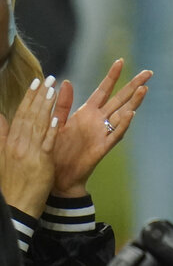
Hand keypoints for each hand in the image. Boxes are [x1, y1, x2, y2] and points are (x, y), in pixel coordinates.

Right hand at [0, 77, 58, 217]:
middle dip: (39, 96)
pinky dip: (50, 130)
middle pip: (29, 116)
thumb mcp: (3, 155)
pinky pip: (46, 143)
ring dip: (46, 107)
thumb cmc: (12, 180)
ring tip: (53, 90)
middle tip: (48, 78)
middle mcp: (18, 144)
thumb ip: (3, 134)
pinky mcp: (41, 162)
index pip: (20, 114)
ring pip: (38, 125)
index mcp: (10, 142)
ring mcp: (29, 153)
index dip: (28, 97)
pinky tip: (56, 118)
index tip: (35, 81)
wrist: (17, 205)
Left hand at [51, 59, 150, 197]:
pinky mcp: (103, 147)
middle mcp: (99, 120)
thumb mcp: (55, 124)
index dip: (112, 76)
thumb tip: (65, 81)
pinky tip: (130, 113)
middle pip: (120, 99)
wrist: (57, 177)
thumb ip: (62, 104)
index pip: (103, 90)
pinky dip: (123, 124)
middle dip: (134, 85)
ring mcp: (103, 132)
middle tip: (148, 72)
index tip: (120, 61)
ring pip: (123, 113)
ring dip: (134, 101)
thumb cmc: (56, 151)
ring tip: (144, 89)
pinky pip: (116, 134)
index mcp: (87, 112)